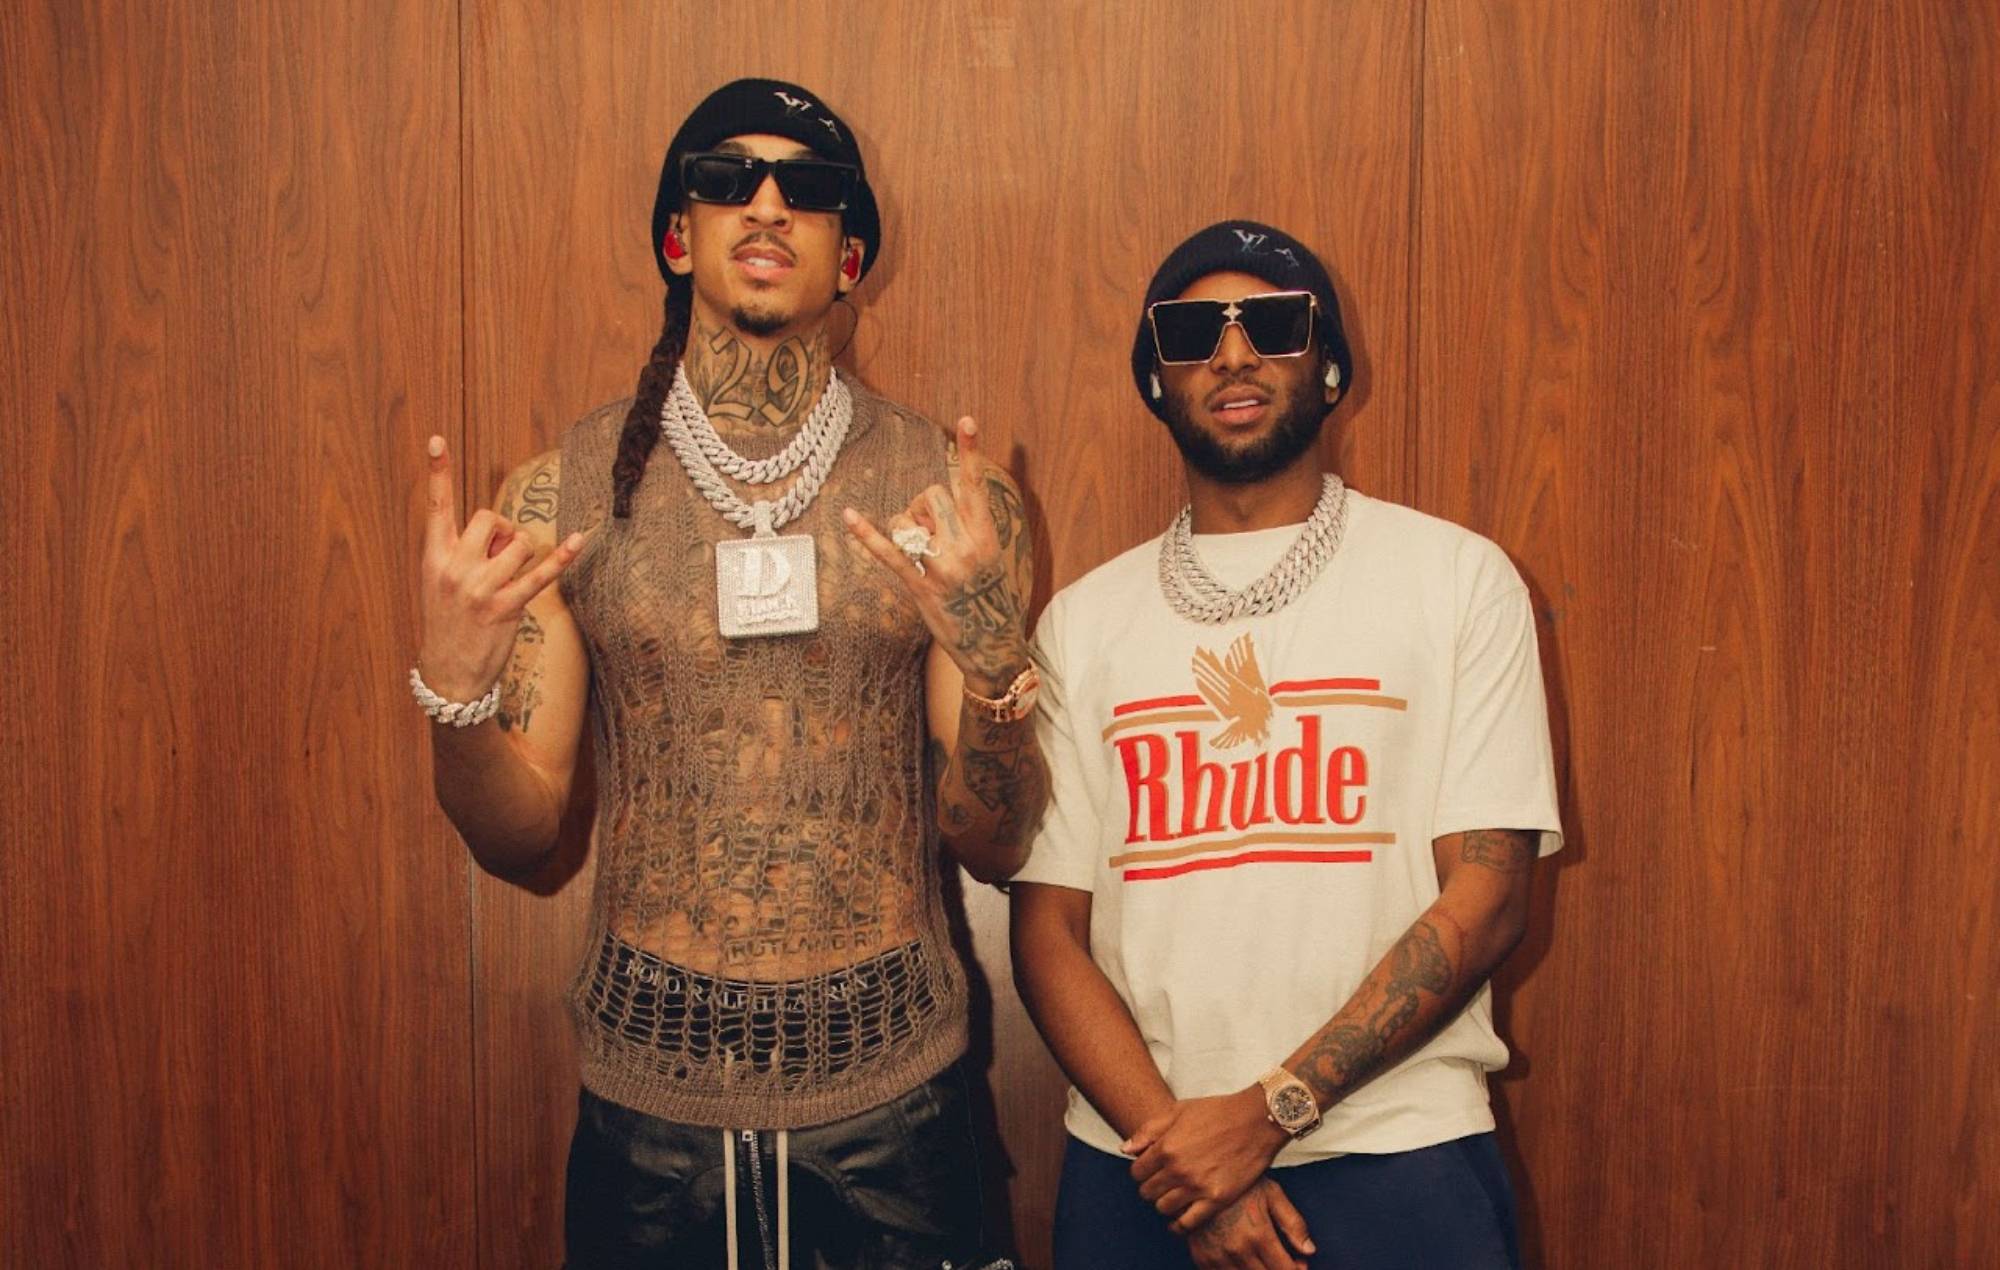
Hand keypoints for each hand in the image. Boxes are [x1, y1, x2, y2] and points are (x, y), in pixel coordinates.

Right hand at [417, 435, 583, 702]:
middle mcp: (454, 568)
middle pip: (488, 518)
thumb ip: (466, 552)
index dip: (438, 473)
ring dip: (523, 552)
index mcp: (434, 557)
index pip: (437, 507)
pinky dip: (562, 557)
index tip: (436, 439)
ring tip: (510, 577)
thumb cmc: (449, 623)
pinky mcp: (505, 607)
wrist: (448, 675)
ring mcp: (479, 588)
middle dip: (501, 530)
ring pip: (517, 542)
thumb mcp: (442, 583)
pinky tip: (578, 539)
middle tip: (498, 558)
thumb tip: (505, 534)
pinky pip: (540, 574)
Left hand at [842, 417, 1027, 692]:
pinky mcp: (921, 588)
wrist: (994, 647)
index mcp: (987, 536)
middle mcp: (967, 547)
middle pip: (931, 495)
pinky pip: (889, 554)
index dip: (970, 452)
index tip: (966, 421)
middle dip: (922, 504)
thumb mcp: (992, 558)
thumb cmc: (991, 600)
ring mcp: (944, 568)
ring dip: (905, 526)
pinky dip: (866, 535)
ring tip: (918, 550)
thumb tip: (939, 501)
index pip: (975, 486)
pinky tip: (848, 516)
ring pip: (908, 519)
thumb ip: (971, 527)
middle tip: (928, 531)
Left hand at [1126, 1087, 1288, 1232]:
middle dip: (1150, 1187)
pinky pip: (1188, 1223)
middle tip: (1162, 1182)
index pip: (1136, 1172)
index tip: (1150, 1170)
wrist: (1257, 1120)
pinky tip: (1178, 1219)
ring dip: (1164, 1203)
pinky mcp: (1217, 1199)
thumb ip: (1148, 1131)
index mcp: (1166, 1147)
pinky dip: (1178, 1225)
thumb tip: (1125, 1150)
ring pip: (1163, 1208)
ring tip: (1173, 1195)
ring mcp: (1197, 1186)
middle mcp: (1178, 1169)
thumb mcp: (1178, 1111)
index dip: (1141, 1171)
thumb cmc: (1218, 1111)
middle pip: (1147, 1192)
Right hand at [1186, 1177, 1314, 1269]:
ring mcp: (1218, 1257)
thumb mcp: (1271, 1194)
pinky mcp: (1202, 1258)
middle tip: (1282, 1261)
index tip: (1298, 1264)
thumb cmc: (1238, 1183)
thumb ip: (1292, 1223)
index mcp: (1258, 1236)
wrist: (1198, 1175)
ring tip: (1262, 1260)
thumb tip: (1309, 1250)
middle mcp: (1238, 1250)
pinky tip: (1243, 1261)